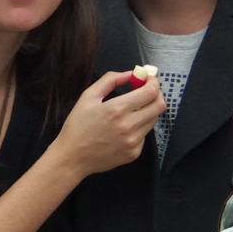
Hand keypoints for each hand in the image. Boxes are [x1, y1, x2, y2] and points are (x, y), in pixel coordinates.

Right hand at [49, 71, 164, 175]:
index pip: (150, 92)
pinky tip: (124, 128)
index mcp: (117, 109)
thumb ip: (111, 79)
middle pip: (160, 106)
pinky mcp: (134, 153)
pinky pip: (145, 134)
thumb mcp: (88, 96)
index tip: (149, 79)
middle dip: (157, 94)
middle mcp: (129, 126)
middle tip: (147, 91)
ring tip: (133, 109)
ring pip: (154, 120)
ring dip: (148, 110)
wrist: (72, 157)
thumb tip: (130, 74)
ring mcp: (133, 142)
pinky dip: (139, 127)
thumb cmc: (77, 127)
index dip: (153, 82)